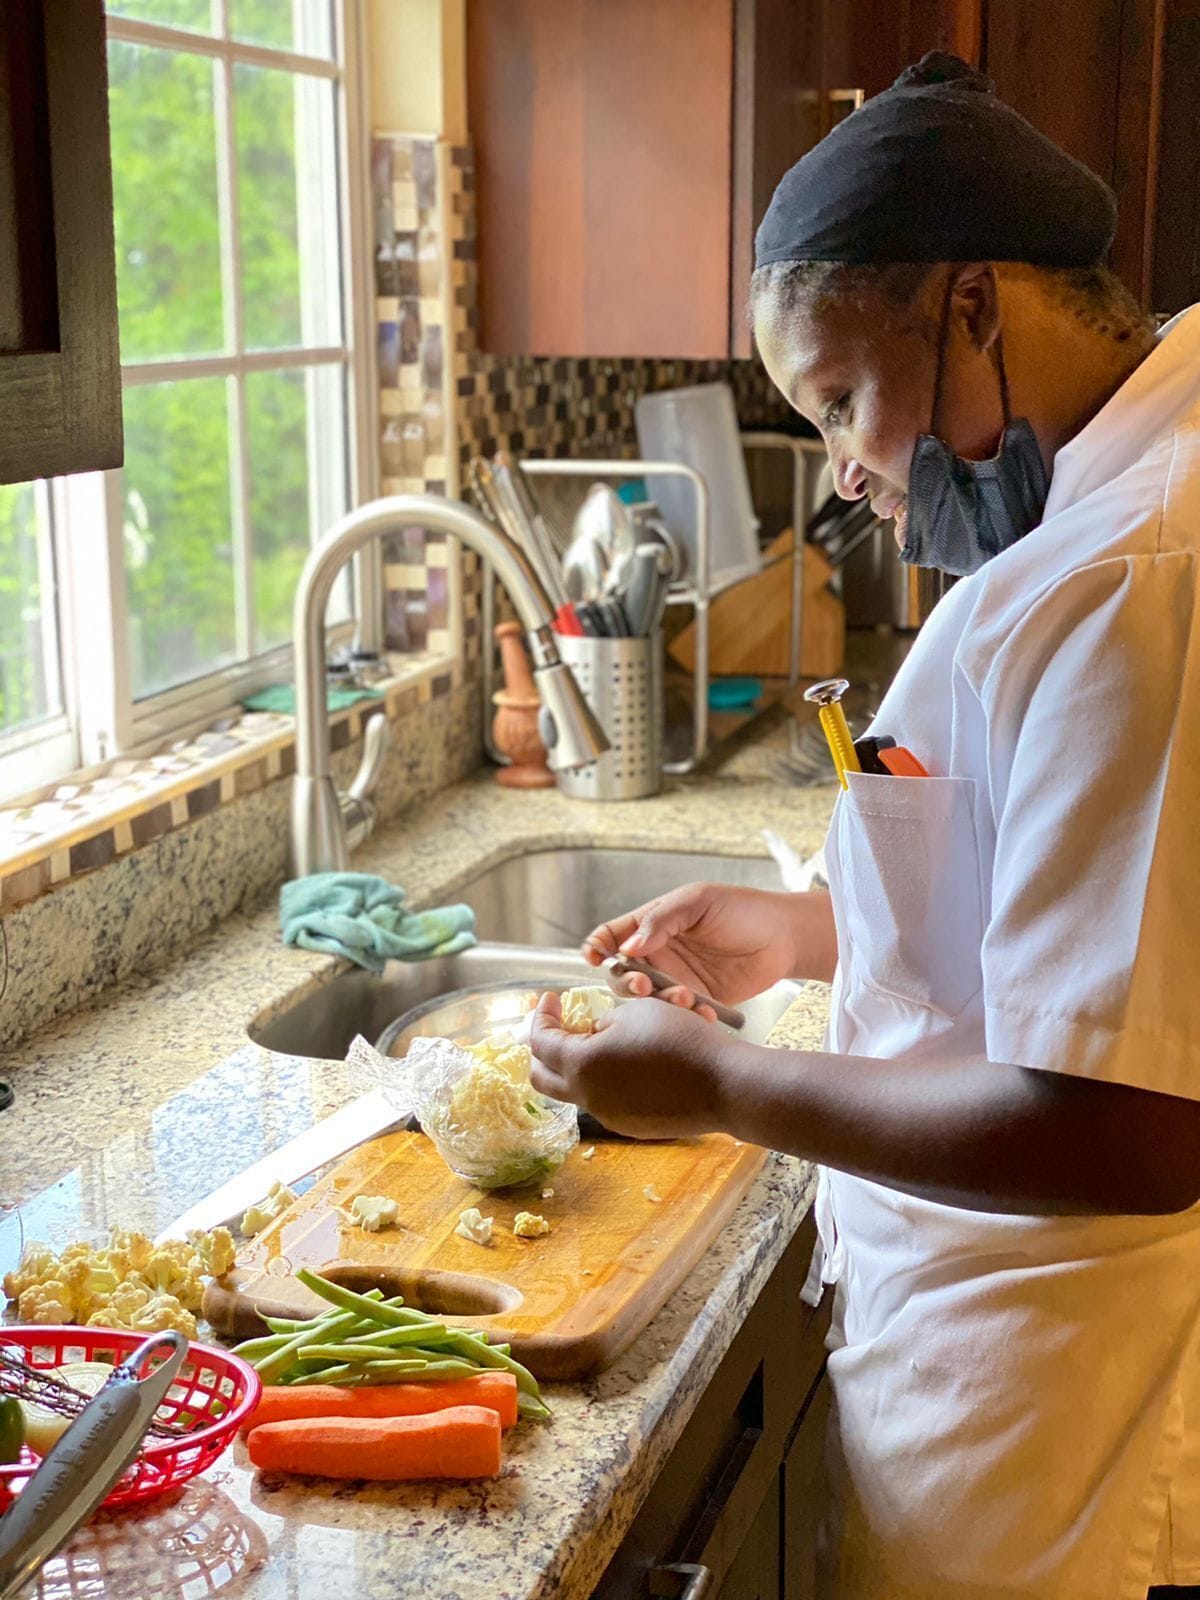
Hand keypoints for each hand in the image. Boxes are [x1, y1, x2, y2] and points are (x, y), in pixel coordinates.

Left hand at [529, 991, 733, 1139]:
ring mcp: (609, 1116)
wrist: (724, 1084)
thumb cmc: (680, 1038)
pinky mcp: (630, 1126)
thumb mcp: (634, 1011)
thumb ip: (601, 1022)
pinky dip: (604, 1080)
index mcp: (581, 1064)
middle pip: (541, 1078)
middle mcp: (588, 1097)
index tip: (551, 999)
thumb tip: (594, 1034)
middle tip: (556, 1027)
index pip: (540, 1041)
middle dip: (542, 1050)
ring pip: (575, 1090)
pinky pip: (604, 1101)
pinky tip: (628, 1063)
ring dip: (575, 1065)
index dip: (541, 1016)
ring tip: (600, 1040)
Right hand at [582, 882, 823, 1006]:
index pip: (610, 937)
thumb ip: (660, 921)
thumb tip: (626, 947)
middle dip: (627, 984)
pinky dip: (687, 1019)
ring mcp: (676, 981)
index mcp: (650, 926)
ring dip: (659, 1004)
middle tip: (646, 985)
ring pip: (648, 1002)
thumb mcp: (696, 902)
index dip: (596, 948)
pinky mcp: (698, 1004)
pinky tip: (704, 1013)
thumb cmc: (740, 909)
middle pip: (621, 976)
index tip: (595, 958)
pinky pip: (680, 1017)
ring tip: (686, 997)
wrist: (784, 937)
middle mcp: (658, 956)